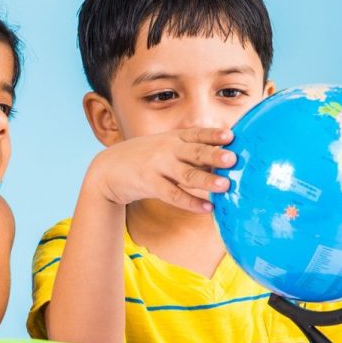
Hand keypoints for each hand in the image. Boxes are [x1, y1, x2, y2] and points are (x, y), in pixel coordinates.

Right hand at [86, 128, 236, 211]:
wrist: (108, 169)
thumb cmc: (144, 158)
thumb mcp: (164, 146)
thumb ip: (188, 151)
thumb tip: (220, 159)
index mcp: (174, 138)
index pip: (197, 134)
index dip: (214, 135)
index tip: (231, 136)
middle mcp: (167, 149)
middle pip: (195, 152)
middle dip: (214, 155)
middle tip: (233, 159)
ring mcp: (157, 166)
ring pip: (187, 175)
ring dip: (207, 180)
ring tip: (225, 186)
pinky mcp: (149, 184)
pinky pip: (173, 195)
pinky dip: (191, 203)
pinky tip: (207, 208)